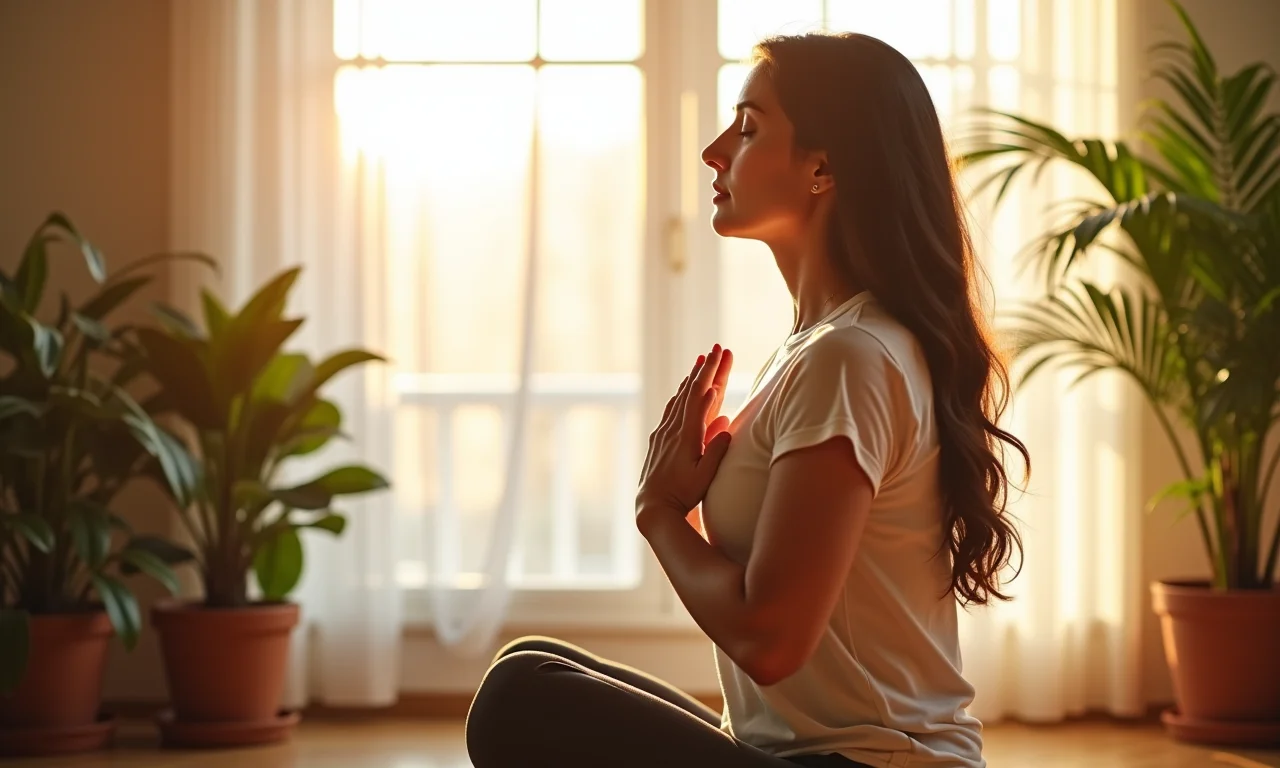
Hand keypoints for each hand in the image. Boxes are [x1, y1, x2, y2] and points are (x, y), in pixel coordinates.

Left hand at [636, 344, 733, 525]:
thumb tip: (727, 423)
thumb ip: (716, 450)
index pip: (701, 396)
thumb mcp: (706, 476)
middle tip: (714, 349)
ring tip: (700, 363)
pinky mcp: (659, 440)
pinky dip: (680, 396)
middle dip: (704, 369)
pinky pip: (671, 411)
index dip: (711, 373)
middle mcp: (673, 429)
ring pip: (679, 399)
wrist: (653, 507)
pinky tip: (682, 393)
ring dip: (691, 379)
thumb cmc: (683, 494)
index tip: (719, 354)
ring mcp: (664, 433)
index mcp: (687, 435)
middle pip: (690, 391)